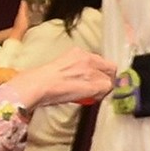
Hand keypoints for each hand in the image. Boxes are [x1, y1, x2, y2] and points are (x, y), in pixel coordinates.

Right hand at [5, 49, 119, 108]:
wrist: (39, 85)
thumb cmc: (43, 80)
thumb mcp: (62, 65)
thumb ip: (76, 68)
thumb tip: (82, 78)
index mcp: (78, 52)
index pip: (100, 60)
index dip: (101, 71)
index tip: (97, 79)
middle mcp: (88, 58)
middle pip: (111, 67)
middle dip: (107, 78)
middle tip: (99, 89)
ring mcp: (92, 70)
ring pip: (110, 79)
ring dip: (103, 88)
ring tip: (92, 95)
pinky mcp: (93, 83)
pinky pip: (106, 89)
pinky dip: (101, 95)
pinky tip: (90, 98)